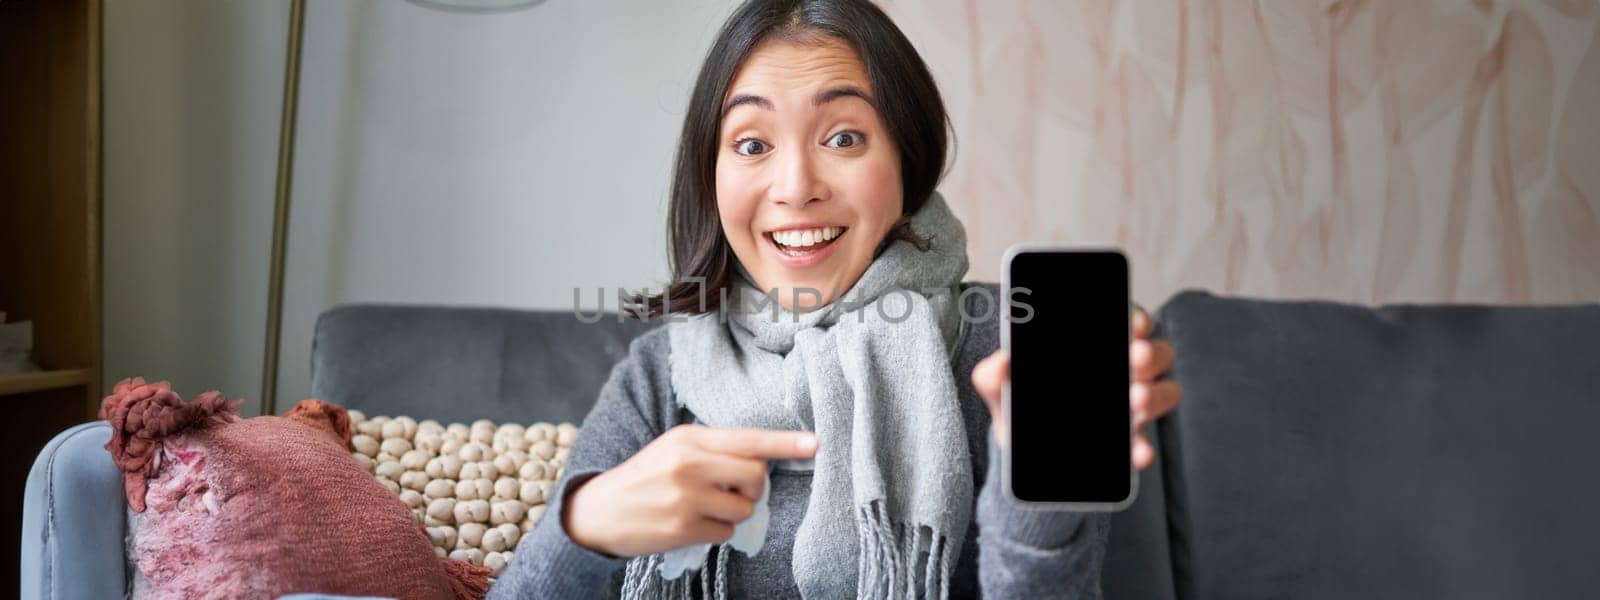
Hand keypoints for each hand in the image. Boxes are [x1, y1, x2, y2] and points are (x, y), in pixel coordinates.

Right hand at [563, 424, 817, 556]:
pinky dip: (716, 533)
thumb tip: (762, 460)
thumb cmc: (645, 477)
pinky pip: (726, 533)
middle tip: (731, 492)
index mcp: (690, 437)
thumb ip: (715, 449)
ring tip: (704, 508)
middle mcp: (690, 463)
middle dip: (753, 489)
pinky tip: (692, 525)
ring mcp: (686, 496)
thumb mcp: (674, 449)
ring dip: (733, 514)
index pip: (748, 438)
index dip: (785, 443)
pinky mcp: (682, 528)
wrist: (599, 510)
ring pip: (744, 509)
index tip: (815, 444)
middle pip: (756, 476)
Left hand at [972, 306, 1181, 469]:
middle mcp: (1125, 372)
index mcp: (1099, 347)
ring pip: (1163, 393)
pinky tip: (1138, 451)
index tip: (1132, 324)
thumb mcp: (1002, 387)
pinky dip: (1143, 448)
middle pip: (1155, 354)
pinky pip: (1144, 444)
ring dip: (1155, 395)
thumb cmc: (1020, 405)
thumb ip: (994, 374)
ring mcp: (1132, 407)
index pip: (1130, 323)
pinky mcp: (1128, 443)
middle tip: (1134, 357)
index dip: (1137, 319)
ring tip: (1136, 399)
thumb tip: (1001, 363)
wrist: (1021, 451)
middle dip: (1150, 354)